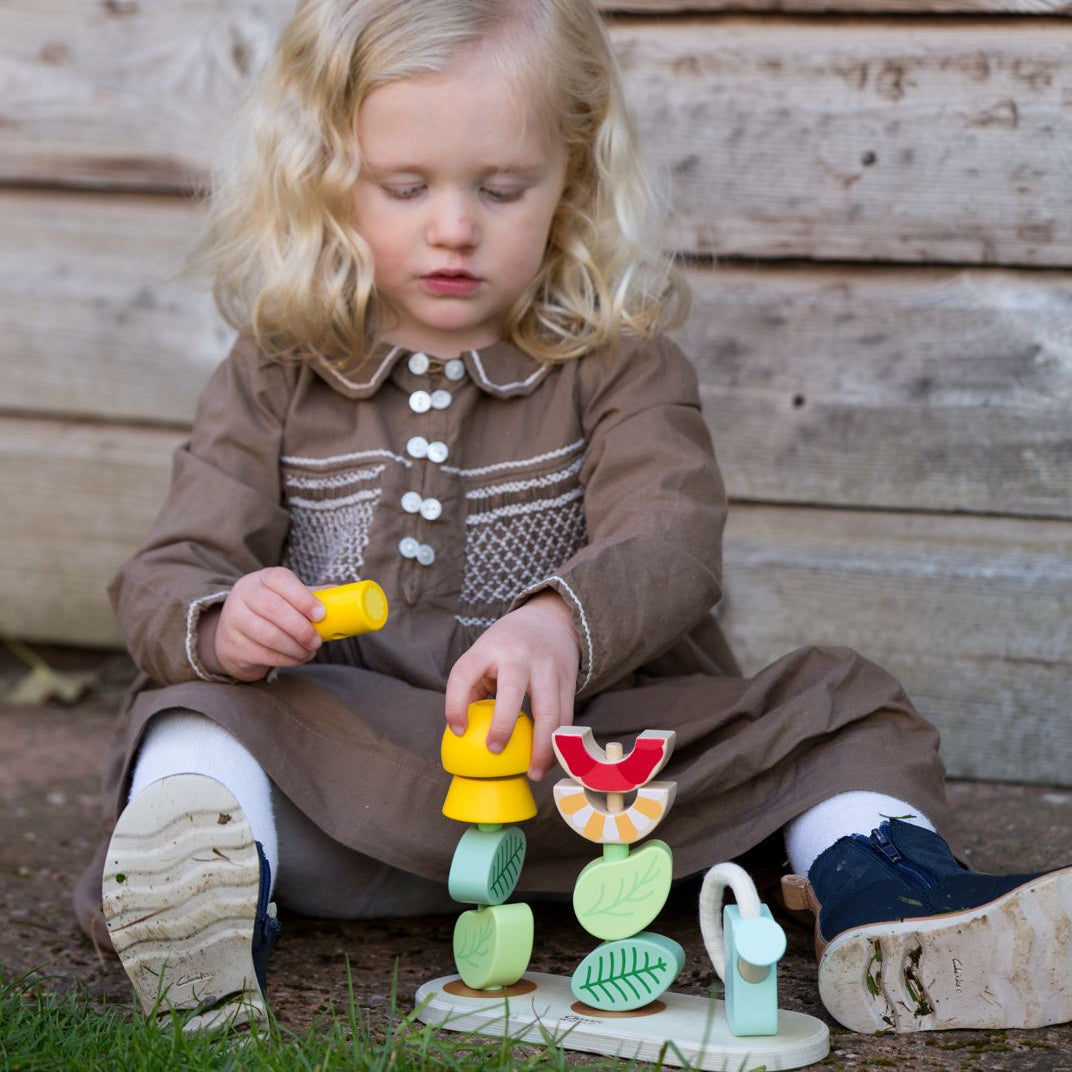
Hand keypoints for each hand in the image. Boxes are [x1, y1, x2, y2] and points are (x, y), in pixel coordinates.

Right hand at [198, 567, 325, 680]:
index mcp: (263, 579)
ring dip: (295, 648)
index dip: (303, 598)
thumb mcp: (288, 599)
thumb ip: (314, 596)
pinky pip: (263, 654)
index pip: (282, 580)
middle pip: (274, 608)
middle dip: (301, 628)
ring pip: (269, 635)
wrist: (233, 635)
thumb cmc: (270, 613)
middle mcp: (244, 594)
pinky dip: (285, 660)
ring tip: (309, 652)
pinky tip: (296, 659)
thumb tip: (345, 597)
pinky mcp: (232, 645)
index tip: (321, 615)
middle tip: (317, 641)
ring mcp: (233, 620)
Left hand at [445, 591, 580, 780]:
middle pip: (512, 691)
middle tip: (494, 751)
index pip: (464, 673)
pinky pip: (566, 717)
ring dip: (543, 747)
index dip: (455, 703)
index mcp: (488, 649)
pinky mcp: (568, 680)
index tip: (458, 731)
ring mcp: (548, 667)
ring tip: (534, 773)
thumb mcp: (483, 654)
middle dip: (503, 724)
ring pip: (550, 711)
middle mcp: (519, 656)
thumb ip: (471, 687)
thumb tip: (462, 735)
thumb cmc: (505, 648)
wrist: (550, 620)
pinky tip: (550, 761)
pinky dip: (559, 743)